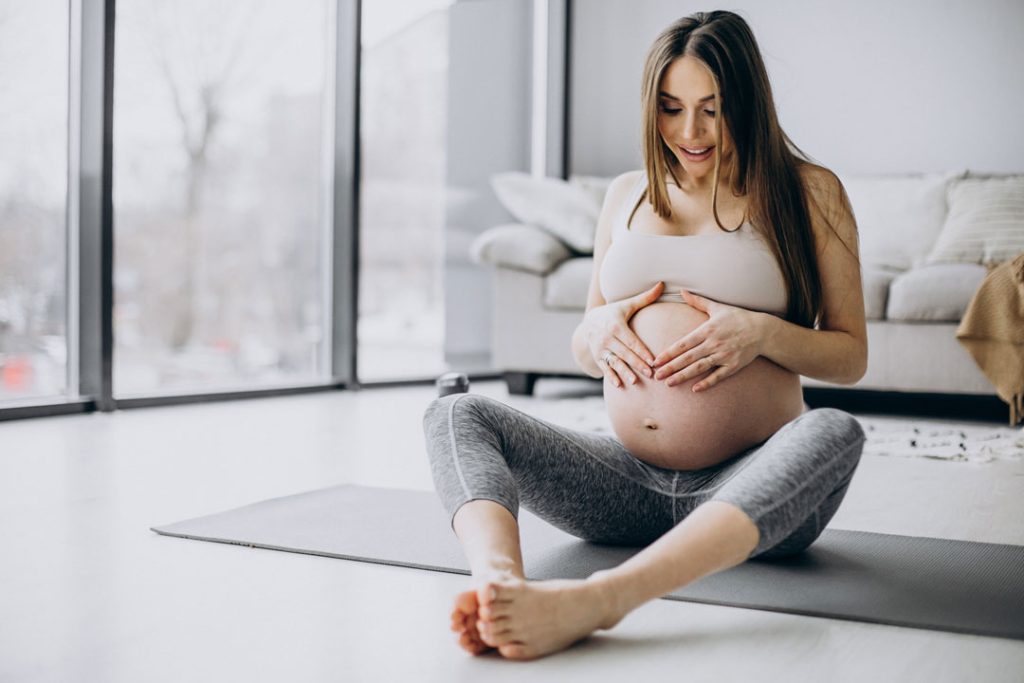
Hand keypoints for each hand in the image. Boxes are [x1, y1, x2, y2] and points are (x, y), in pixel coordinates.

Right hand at [582, 281, 663, 387]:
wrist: (589, 322)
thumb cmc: (614, 313)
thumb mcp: (627, 305)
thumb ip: (645, 297)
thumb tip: (662, 284)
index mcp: (616, 325)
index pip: (632, 341)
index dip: (642, 351)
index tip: (653, 360)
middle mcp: (606, 338)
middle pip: (625, 353)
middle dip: (637, 364)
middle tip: (650, 374)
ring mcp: (600, 348)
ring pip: (614, 362)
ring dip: (624, 372)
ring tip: (634, 381)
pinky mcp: (597, 357)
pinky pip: (605, 368)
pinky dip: (611, 376)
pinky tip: (618, 385)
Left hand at [652, 289, 766, 391]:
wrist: (762, 330)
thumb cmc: (738, 318)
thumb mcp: (717, 307)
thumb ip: (698, 301)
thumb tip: (682, 291)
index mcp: (707, 330)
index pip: (683, 344)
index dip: (669, 353)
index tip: (656, 360)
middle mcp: (714, 343)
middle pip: (688, 358)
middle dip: (671, 367)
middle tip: (656, 375)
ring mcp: (724, 356)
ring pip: (699, 368)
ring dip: (683, 376)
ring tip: (668, 383)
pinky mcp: (733, 366)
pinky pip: (718, 376)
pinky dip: (707, 382)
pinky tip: (695, 389)